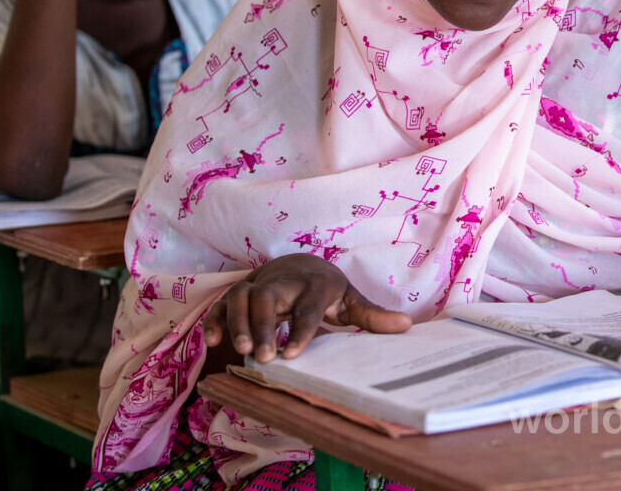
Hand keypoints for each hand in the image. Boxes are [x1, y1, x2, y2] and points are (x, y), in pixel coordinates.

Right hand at [203, 253, 411, 362]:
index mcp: (316, 285)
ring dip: (238, 323)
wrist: (300, 264)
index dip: (301, 329)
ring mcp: (258, 285)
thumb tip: (406, 326)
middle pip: (268, 298)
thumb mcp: (350, 299)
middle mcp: (284, 282)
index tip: (292, 354)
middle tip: (265, 357)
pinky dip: (214, 321)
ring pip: (241, 297)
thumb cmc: (327, 290)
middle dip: (265, 326)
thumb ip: (373, 316)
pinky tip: (213, 343)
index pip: (308, 307)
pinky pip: (219, 304)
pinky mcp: (239, 293)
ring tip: (243, 351)